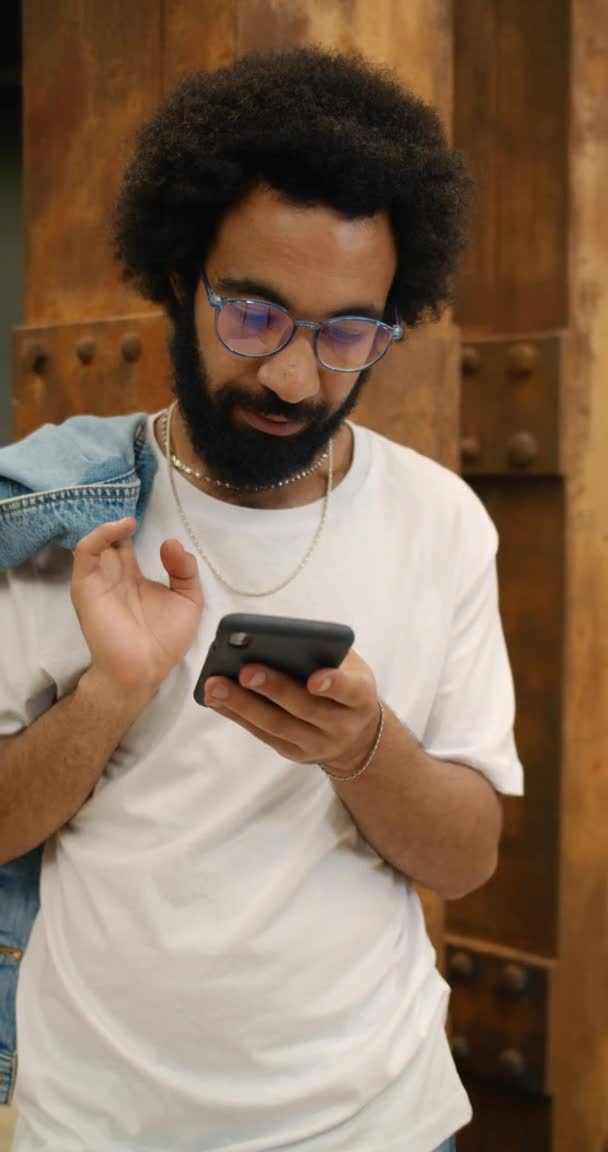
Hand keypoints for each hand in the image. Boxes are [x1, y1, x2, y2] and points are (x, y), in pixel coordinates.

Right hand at [71, 518, 203, 691]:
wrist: (144, 669)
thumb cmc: (165, 640)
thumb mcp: (188, 600)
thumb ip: (185, 570)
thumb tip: (170, 542)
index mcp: (132, 577)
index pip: (126, 543)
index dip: (133, 526)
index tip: (146, 509)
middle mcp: (113, 575)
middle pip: (109, 538)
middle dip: (119, 519)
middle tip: (134, 502)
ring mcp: (98, 579)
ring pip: (95, 541)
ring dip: (109, 525)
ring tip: (130, 520)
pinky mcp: (86, 586)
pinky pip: (85, 552)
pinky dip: (99, 535)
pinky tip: (121, 529)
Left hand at [203, 649, 379, 775]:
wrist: (356, 736)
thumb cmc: (346, 685)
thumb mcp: (350, 666)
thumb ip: (326, 652)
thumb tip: (279, 637)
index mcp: (360, 697)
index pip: (350, 691)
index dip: (334, 684)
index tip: (314, 678)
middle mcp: (342, 725)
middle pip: (305, 709)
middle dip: (274, 689)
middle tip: (246, 671)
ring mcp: (316, 744)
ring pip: (277, 725)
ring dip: (243, 705)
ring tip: (216, 685)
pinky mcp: (293, 752)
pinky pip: (262, 734)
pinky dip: (236, 715)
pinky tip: (215, 698)